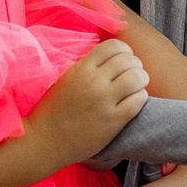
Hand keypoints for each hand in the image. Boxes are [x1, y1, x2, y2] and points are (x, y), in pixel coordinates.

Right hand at [31, 40, 147, 164]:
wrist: (45, 141)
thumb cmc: (53, 110)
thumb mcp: (66, 79)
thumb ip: (86, 67)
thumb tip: (108, 57)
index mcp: (82, 68)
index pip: (114, 46)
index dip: (124, 51)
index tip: (123, 59)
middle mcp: (94, 81)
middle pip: (129, 60)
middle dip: (135, 65)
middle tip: (132, 74)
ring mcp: (104, 101)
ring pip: (138, 77)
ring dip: (141, 80)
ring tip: (136, 87)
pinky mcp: (113, 121)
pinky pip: (139, 100)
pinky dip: (140, 97)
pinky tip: (134, 101)